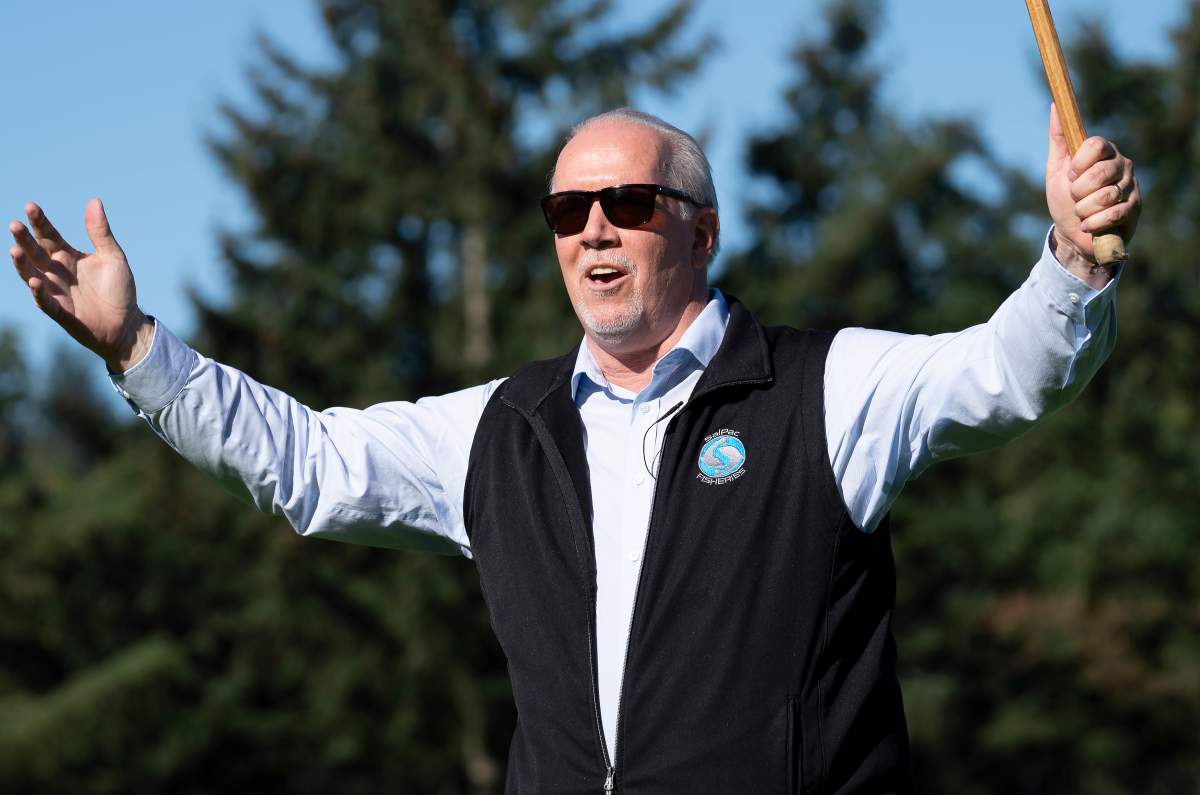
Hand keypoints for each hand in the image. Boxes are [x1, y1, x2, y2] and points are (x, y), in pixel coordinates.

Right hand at [9, 199, 152, 371]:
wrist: (127, 323)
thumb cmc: (119, 289)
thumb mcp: (113, 257)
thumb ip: (101, 232)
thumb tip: (95, 200)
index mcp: (67, 256)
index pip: (48, 235)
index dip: (40, 222)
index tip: (30, 206)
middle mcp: (56, 271)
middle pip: (35, 252)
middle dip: (24, 240)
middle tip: (14, 225)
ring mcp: (55, 291)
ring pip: (32, 274)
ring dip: (22, 264)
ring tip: (14, 250)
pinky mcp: (59, 311)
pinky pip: (44, 301)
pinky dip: (39, 292)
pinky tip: (36, 281)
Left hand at [1045, 104, 1141, 284]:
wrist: (1072, 233)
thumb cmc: (1064, 198)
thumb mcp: (1056, 169)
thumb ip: (1058, 138)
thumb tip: (1054, 105)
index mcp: (1103, 151)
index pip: (1096, 144)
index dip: (1079, 163)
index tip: (1071, 175)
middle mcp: (1121, 164)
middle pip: (1099, 173)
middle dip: (1078, 192)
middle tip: (1076, 197)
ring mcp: (1131, 186)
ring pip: (1105, 196)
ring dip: (1084, 210)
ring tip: (1083, 212)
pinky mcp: (1135, 208)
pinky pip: (1113, 214)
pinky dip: (1094, 224)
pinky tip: (1090, 225)